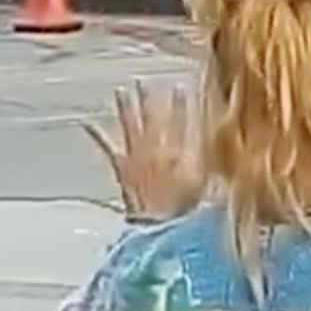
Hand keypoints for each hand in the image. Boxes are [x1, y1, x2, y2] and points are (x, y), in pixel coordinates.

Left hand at [84, 81, 201, 220]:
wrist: (157, 227)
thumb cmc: (184, 212)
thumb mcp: (205, 187)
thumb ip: (209, 168)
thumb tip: (223, 156)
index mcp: (178, 151)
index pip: (180, 122)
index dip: (180, 105)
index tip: (179, 87)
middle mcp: (154, 149)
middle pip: (152, 119)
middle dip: (148, 100)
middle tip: (143, 83)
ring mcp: (135, 158)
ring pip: (129, 127)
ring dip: (124, 108)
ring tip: (120, 92)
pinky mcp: (121, 170)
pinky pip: (107, 149)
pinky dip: (96, 136)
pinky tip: (87, 124)